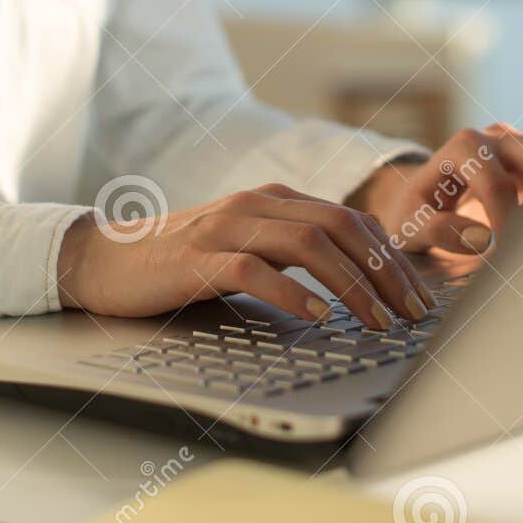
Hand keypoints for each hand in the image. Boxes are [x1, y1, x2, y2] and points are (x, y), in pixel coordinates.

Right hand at [56, 183, 438, 329]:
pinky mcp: (196, 257)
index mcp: (275, 201)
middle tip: (411, 314)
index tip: (417, 297)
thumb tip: (357, 287)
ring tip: (377, 320)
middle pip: (342, 227)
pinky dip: (291, 292)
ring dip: (353, 284)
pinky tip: (316, 317)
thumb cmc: (181, 263)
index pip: (352, 220)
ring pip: (308, 243)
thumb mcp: (247, 250)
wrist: (105, 260)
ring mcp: (226, 227)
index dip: (392, 258)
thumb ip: (293, 256)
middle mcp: (256, 205)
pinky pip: (253, 269)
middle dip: (386, 272)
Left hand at [348, 122, 522, 275]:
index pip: (497, 186)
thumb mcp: (409, 224)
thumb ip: (435, 230)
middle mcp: (496, 137)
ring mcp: (521, 144)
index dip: (507, 224)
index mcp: (463, 147)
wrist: (422, 200)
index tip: (507, 257)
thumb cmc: (415, 213)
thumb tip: (480, 238)